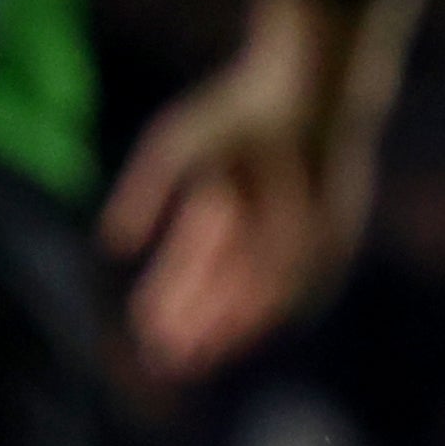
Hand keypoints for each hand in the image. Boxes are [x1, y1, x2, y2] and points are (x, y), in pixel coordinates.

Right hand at [102, 0, 373, 382]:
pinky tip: (245, 325)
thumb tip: (113, 245)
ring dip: (226, 325)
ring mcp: (295, 235)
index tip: (146, 331)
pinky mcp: (331, 240)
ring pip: (255, 293)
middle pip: (222, 289)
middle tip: (169, 358)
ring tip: (202, 352)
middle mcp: (258, 229)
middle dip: (195, 323)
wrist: (308, 87)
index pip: (190, 267)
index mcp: (221, 208)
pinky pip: (297, 283)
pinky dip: (268, 304)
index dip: (167, 299)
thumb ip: (143, 192)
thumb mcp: (175, 147)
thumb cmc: (238, 109)